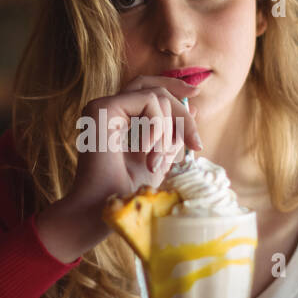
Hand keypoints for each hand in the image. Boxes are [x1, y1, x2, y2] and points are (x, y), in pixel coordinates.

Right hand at [35, 76, 203, 261]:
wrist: (102, 209)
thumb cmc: (126, 192)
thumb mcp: (159, 159)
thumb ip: (172, 135)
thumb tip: (193, 108)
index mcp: (117, 119)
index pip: (146, 90)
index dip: (173, 87)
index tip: (196, 97)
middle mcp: (107, 109)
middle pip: (154, 88)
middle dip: (181, 113)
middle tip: (195, 144)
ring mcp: (101, 107)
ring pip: (156, 95)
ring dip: (168, 131)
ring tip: (156, 161)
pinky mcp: (102, 108)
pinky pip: (149, 101)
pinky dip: (158, 126)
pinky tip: (147, 152)